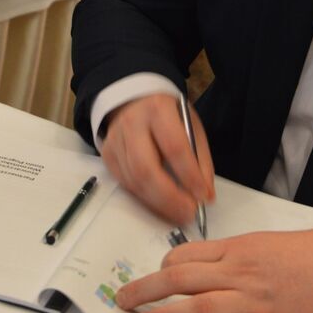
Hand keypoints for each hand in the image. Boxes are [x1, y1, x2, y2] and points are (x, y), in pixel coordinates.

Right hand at [101, 93, 214, 225]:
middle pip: (146, 169)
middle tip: (188, 213)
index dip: (189, 176)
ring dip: (158, 203)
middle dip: (169, 197)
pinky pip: (125, 183)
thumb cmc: (169, 115)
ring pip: (133, 180)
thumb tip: (205, 194)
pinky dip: (145, 198)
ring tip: (178, 212)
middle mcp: (132, 124)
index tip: (203, 197)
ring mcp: (115, 140)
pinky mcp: (107, 155)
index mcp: (159, 110)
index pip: (174, 147)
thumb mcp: (191, 125)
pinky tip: (160, 204)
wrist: (134, 100)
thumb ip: (200, 158)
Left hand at [115, 230, 312, 312]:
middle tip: (124, 299)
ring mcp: (250, 301)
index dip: (162, 266)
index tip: (154, 275)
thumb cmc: (308, 254)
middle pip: (179, 280)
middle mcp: (239, 273)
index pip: (186, 255)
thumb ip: (232, 253)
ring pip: (193, 308)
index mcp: (238, 248)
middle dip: (146, 290)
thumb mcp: (265, 241)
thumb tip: (200, 266)